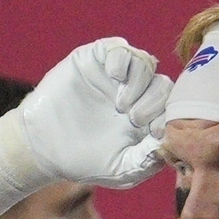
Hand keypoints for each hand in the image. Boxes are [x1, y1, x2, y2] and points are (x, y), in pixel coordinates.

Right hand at [17, 39, 171, 189]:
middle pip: (165, 85)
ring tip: (120, 105)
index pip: (175, 109)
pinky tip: (112, 77)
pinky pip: (120, 48)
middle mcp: (138, 95)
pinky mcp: (97, 61)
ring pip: (146, 64)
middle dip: (155, 103)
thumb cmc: (86, 161)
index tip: (153, 133)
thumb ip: (147, 161)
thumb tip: (167, 145)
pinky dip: (122, 59)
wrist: (43, 145)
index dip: (171, 118)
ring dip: (139, 84)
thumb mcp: (122, 170)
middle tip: (133, 119)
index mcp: (150, 119)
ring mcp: (118, 77)